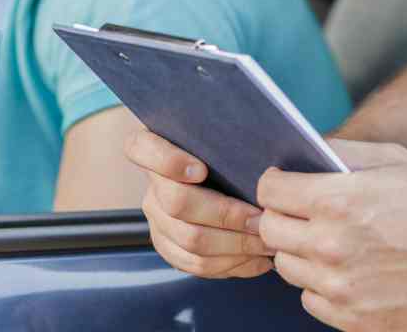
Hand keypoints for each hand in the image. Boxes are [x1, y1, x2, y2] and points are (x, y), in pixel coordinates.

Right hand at [125, 129, 274, 277]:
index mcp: (155, 149)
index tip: (201, 170)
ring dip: (234, 244)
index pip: (141, 149)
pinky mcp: (169, 247)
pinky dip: (231, 264)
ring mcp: (157, 220)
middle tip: (260, 218)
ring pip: (190, 239)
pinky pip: (196, 263)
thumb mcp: (223, 141)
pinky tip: (256, 259)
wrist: (219, 183)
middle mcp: (151, 186)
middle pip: (177, 202)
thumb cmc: (226, 157)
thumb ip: (228, 142)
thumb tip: (263, 163)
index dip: (169, 162)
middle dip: (225, 214)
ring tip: (265, 241)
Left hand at [256, 139, 406, 331]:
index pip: (269, 192)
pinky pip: (310, 301)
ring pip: (287, 267)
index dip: (274, 184)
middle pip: (269, 230)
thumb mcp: (394, 160)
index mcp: (336, 201)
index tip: (283, 186)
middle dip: (281, 218)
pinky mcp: (354, 319)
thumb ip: (342, 153)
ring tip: (330, 244)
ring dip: (300, 253)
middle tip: (303, 215)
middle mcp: (330, 245)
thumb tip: (306, 151)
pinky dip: (320, 287)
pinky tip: (345, 272)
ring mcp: (340, 287)